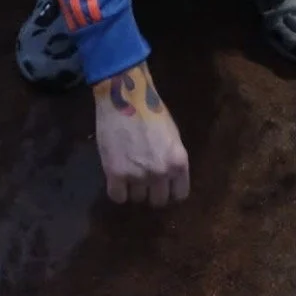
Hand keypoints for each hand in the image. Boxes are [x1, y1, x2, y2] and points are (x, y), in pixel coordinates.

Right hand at [93, 62, 189, 206]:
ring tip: (128, 169)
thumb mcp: (172, 135)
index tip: (163, 186)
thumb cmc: (151, 110)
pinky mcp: (116, 173)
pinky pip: (118, 196)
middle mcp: (161, 172)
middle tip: (143, 177)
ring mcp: (138, 175)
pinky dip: (117, 189)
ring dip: (133, 188)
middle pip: (158, 200)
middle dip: (151, 191)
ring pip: (137, 198)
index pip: (180, 194)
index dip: (170, 191)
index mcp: (179, 161)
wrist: (125, 95)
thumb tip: (169, 178)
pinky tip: (116, 176)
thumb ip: (172, 159)